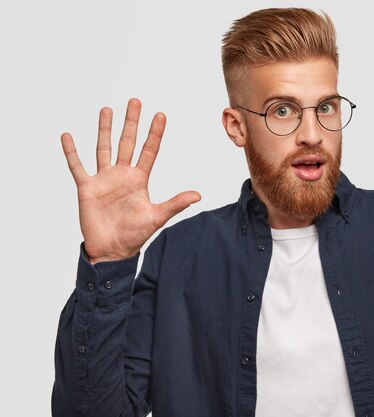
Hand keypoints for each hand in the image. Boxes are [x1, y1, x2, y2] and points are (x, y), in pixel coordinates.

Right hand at [61, 98, 200, 262]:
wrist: (112, 250)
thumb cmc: (134, 234)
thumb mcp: (157, 217)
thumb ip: (176, 203)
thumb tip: (198, 195)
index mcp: (139, 179)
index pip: (149, 150)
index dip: (155, 133)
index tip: (161, 115)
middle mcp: (122, 175)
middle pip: (127, 142)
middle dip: (131, 122)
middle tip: (135, 101)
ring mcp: (103, 179)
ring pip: (103, 148)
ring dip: (105, 129)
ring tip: (107, 109)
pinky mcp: (87, 188)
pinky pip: (77, 166)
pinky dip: (71, 152)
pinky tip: (67, 136)